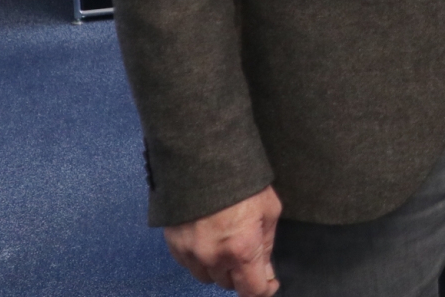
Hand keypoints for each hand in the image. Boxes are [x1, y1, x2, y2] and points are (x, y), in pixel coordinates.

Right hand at [164, 185, 281, 296]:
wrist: (203, 161)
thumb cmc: (241, 182)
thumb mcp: (268, 209)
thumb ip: (266, 244)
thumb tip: (267, 270)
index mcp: (241, 250)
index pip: (252, 289)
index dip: (264, 289)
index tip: (270, 282)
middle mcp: (213, 257)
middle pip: (229, 284)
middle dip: (241, 273)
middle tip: (247, 252)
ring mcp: (190, 253)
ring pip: (207, 277)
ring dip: (219, 268)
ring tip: (226, 243)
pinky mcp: (174, 245)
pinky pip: (189, 264)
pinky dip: (200, 259)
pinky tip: (208, 238)